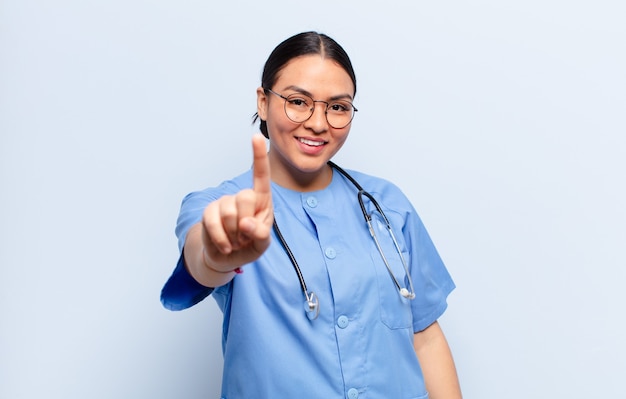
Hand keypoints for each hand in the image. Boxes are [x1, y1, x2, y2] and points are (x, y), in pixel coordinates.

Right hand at [200, 134, 272, 271]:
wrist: (227, 258)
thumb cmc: (250, 244)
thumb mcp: (262, 244)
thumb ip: (261, 235)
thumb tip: (246, 224)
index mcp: (262, 200)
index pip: (261, 175)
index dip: (258, 156)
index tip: (256, 136)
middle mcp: (242, 196)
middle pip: (245, 197)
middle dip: (247, 222)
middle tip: (246, 236)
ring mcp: (224, 203)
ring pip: (229, 212)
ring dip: (234, 235)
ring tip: (236, 241)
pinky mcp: (209, 212)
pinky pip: (212, 222)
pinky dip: (221, 239)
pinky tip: (226, 246)